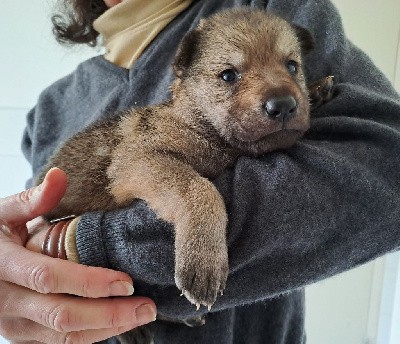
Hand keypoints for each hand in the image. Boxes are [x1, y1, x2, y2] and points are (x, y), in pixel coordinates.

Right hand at [0, 168, 155, 342]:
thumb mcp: (6, 213)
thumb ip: (34, 199)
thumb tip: (60, 175)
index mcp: (4, 265)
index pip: (50, 278)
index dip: (90, 282)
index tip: (127, 281)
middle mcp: (6, 302)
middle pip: (62, 316)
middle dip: (109, 314)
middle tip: (147, 307)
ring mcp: (14, 324)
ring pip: (64, 337)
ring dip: (107, 329)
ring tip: (141, 315)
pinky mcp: (23, 335)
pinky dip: (93, 336)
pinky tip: (119, 323)